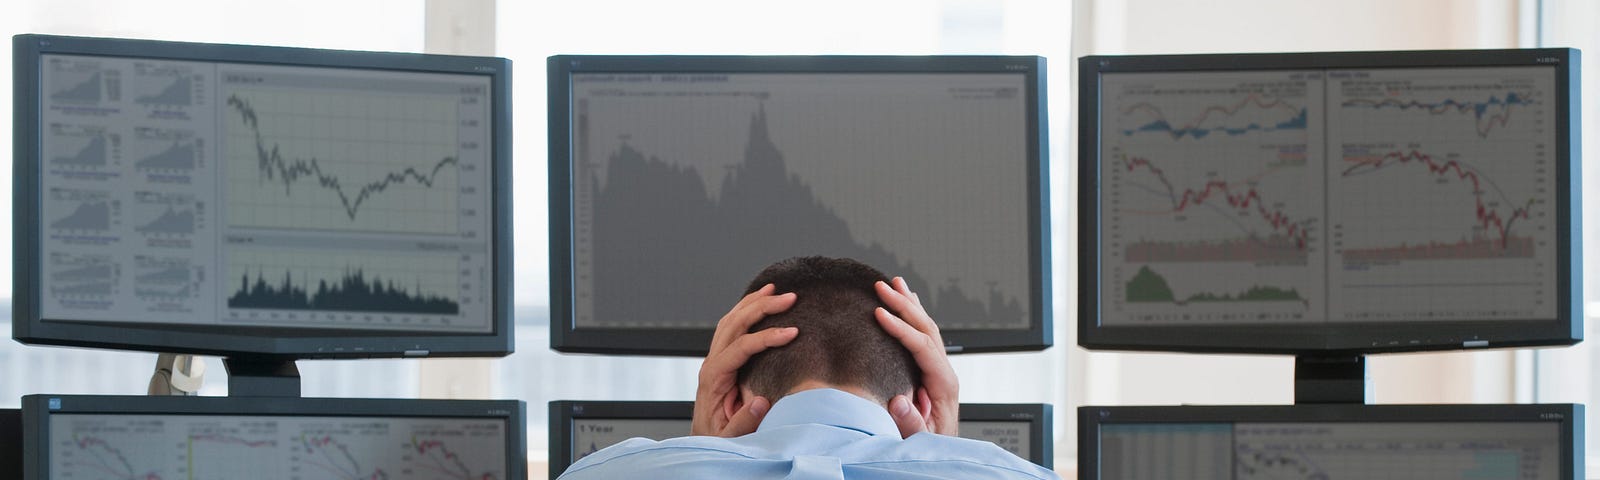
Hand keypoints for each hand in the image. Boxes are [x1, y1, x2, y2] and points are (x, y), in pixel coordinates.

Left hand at [691, 284, 798, 436]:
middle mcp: (712, 363)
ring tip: (774, 289)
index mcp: (714, 377)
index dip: (767, 337)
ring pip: (731, 320)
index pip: (741, 346)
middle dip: (762, 307)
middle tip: (789, 298)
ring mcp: (715, 358)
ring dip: (753, 303)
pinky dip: (745, 311)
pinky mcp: (722, 359)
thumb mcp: (729, 437)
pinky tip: (758, 303)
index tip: (792, 333)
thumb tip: (761, 401)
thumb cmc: (717, 439)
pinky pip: (731, 328)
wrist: (704, 442)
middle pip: (734, 324)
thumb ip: (743, 422)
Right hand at [875, 276, 958, 436]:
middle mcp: (943, 372)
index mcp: (943, 385)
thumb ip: (911, 422)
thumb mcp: (918, 439)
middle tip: (882, 286)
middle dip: (904, 304)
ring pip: (926, 328)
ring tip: (894, 283)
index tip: (879, 314)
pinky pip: (922, 336)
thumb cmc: (926, 446)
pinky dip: (912, 316)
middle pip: (926, 328)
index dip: (900, 328)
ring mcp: (937, 369)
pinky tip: (906, 302)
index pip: (922, 346)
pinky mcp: (929, 370)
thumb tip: (899, 400)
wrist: (936, 452)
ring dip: (909, 304)